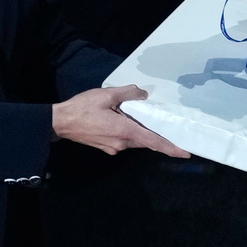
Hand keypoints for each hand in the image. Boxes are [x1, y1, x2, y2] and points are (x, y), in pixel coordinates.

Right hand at [52, 85, 189, 158]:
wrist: (60, 122)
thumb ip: (128, 93)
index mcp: (125, 131)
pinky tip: (132, 122)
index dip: (171, 147)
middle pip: (147, 141)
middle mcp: (122, 143)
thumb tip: (143, 94)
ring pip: (136, 141)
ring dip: (145, 133)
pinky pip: (126, 141)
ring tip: (154, 122)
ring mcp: (114, 147)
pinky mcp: (106, 147)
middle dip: (161, 138)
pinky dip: (133, 133)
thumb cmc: (83, 108)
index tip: (186, 152)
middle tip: (176, 131)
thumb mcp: (107, 94)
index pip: (154, 142)